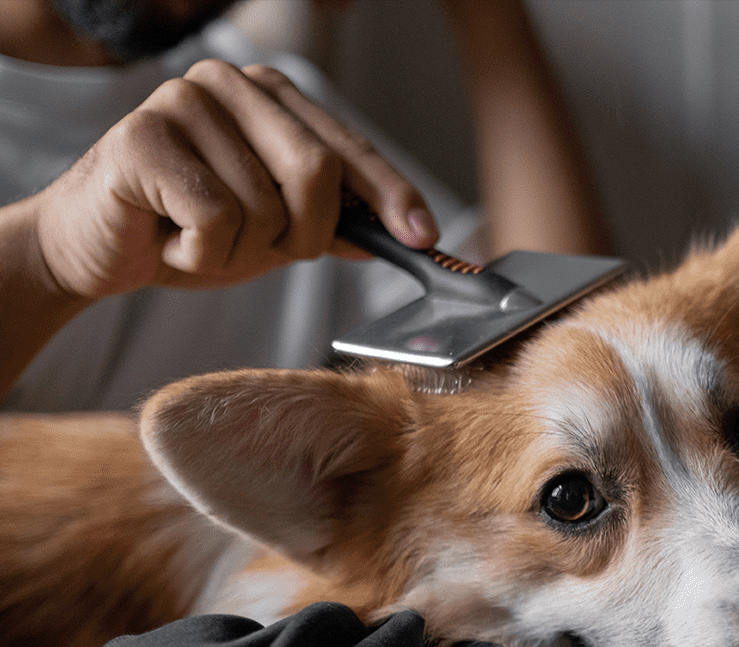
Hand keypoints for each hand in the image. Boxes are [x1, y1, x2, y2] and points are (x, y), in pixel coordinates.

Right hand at [31, 59, 438, 300]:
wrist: (101, 247)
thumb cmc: (188, 229)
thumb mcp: (275, 231)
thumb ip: (331, 225)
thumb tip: (397, 233)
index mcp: (271, 98)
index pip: (349, 148)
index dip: (391, 195)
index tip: (423, 237)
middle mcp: (232, 85)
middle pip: (317, 172)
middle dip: (304, 235)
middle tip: (268, 249)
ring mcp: (184, 102)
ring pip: (264, 209)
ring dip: (241, 253)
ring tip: (199, 239)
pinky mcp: (143, 136)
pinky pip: (215, 221)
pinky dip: (200, 255)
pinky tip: (170, 240)